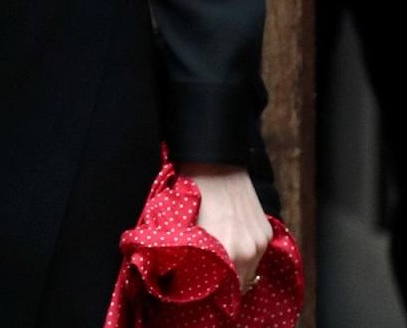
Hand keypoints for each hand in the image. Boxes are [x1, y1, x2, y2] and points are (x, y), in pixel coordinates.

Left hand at [176, 162, 273, 294]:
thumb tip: (192, 276)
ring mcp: (260, 241)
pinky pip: (257, 254)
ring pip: (250, 271)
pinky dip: (247, 253)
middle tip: (212, 275)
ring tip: (222, 257)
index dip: (212, 291)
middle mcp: (248, 251)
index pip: (223, 291)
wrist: (215, 164)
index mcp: (227, 253)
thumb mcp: (188, 229)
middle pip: (239, 285)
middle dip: (225, 283)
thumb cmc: (195, 194)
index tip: (204, 287)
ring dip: (238, 269)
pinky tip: (233, 240)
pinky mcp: (266, 232)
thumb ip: (195, 259)